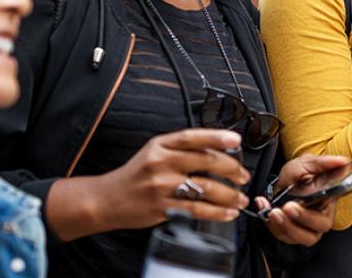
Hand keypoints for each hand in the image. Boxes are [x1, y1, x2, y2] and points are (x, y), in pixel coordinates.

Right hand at [46, 129, 250, 239]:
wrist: (107, 199)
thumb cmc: (135, 175)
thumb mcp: (153, 152)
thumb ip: (180, 149)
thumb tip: (217, 149)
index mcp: (160, 145)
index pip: (193, 137)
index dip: (217, 137)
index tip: (236, 141)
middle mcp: (161, 162)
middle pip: (205, 161)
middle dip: (231, 169)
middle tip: (243, 176)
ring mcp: (161, 186)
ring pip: (205, 188)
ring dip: (229, 195)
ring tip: (240, 198)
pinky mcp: (162, 207)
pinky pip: (197, 209)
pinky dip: (217, 212)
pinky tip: (228, 213)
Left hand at [255, 155, 348, 245]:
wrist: (283, 183)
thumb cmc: (299, 174)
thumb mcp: (307, 164)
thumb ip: (324, 163)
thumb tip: (343, 161)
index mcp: (331, 198)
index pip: (341, 199)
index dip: (341, 195)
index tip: (324, 195)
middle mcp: (322, 216)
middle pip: (320, 225)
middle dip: (303, 218)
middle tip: (288, 207)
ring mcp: (307, 228)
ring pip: (302, 236)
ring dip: (286, 225)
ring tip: (273, 211)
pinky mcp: (292, 233)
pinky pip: (283, 235)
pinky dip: (271, 224)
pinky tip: (265, 208)